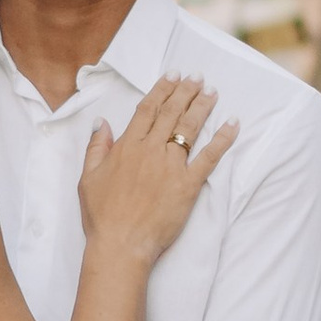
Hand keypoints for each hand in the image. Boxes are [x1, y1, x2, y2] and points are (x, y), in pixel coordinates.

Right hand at [77, 73, 236, 262]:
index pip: (147, 109)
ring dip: (202, 107)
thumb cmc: (102, 215)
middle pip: (171, 113)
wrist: (121, 244)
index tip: (172, 76)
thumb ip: (97, 147)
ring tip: (212, 92)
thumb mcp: (88, 178)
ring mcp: (171, 166)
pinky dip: (223, 139)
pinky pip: (209, 157)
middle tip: (197, 77)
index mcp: (127, 146)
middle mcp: (151, 150)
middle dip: (186, 91)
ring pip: (190, 128)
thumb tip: (102, 123)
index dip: (161, 90)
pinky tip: (232, 124)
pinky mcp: (188, 184)